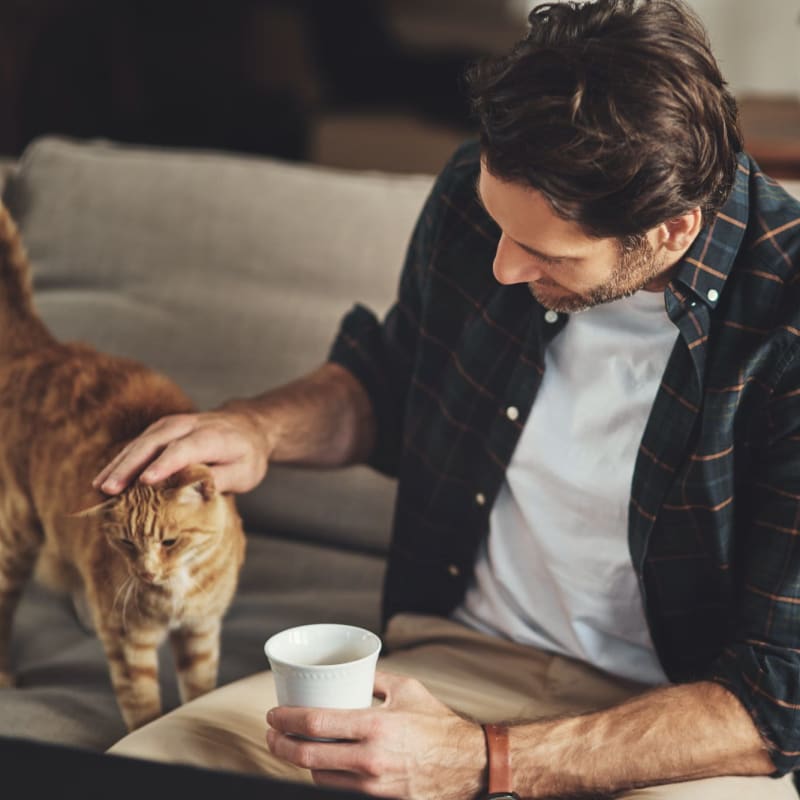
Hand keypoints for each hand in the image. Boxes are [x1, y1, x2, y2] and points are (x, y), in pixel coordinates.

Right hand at [91, 408, 269, 494]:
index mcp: (212, 436)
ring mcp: (173, 424)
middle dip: (130, 465)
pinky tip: (106, 478)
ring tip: (100, 487)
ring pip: (142, 441)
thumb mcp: (244, 472)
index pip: (184, 449)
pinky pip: (139, 443)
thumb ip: (219, 480)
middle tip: (110, 489)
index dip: (164, 464)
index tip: (145, 481)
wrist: (248, 425)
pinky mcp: (162, 429)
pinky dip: (122, 460)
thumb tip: (194, 495)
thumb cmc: (247, 454)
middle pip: (155, 443)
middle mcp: (189, 425)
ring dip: (120, 463)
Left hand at [266, 672, 486, 799]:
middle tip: (272, 734)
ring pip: (319, 777)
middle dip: (281, 745)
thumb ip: (375, 678)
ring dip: (300, 762)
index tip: (273, 714)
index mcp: (375, 726)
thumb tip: (351, 671)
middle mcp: (370, 759)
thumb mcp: (407, 689)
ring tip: (292, 747)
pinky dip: (325, 777)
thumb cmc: (438, 724)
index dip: (286, 720)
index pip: (316, 724)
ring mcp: (373, 787)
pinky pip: (340, 790)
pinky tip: (321, 765)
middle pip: (307, 757)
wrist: (468, 765)